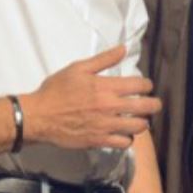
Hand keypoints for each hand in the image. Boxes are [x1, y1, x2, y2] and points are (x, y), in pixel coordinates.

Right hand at [20, 45, 160, 149]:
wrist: (39, 116)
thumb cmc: (56, 90)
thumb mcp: (78, 68)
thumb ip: (103, 59)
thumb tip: (123, 49)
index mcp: (106, 87)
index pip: (140, 85)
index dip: (147, 85)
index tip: (145, 86)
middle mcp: (110, 107)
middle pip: (145, 107)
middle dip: (154, 104)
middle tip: (154, 104)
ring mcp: (106, 126)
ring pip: (138, 127)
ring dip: (142, 122)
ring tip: (139, 119)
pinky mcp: (99, 140)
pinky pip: (124, 143)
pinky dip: (128, 139)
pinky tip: (124, 133)